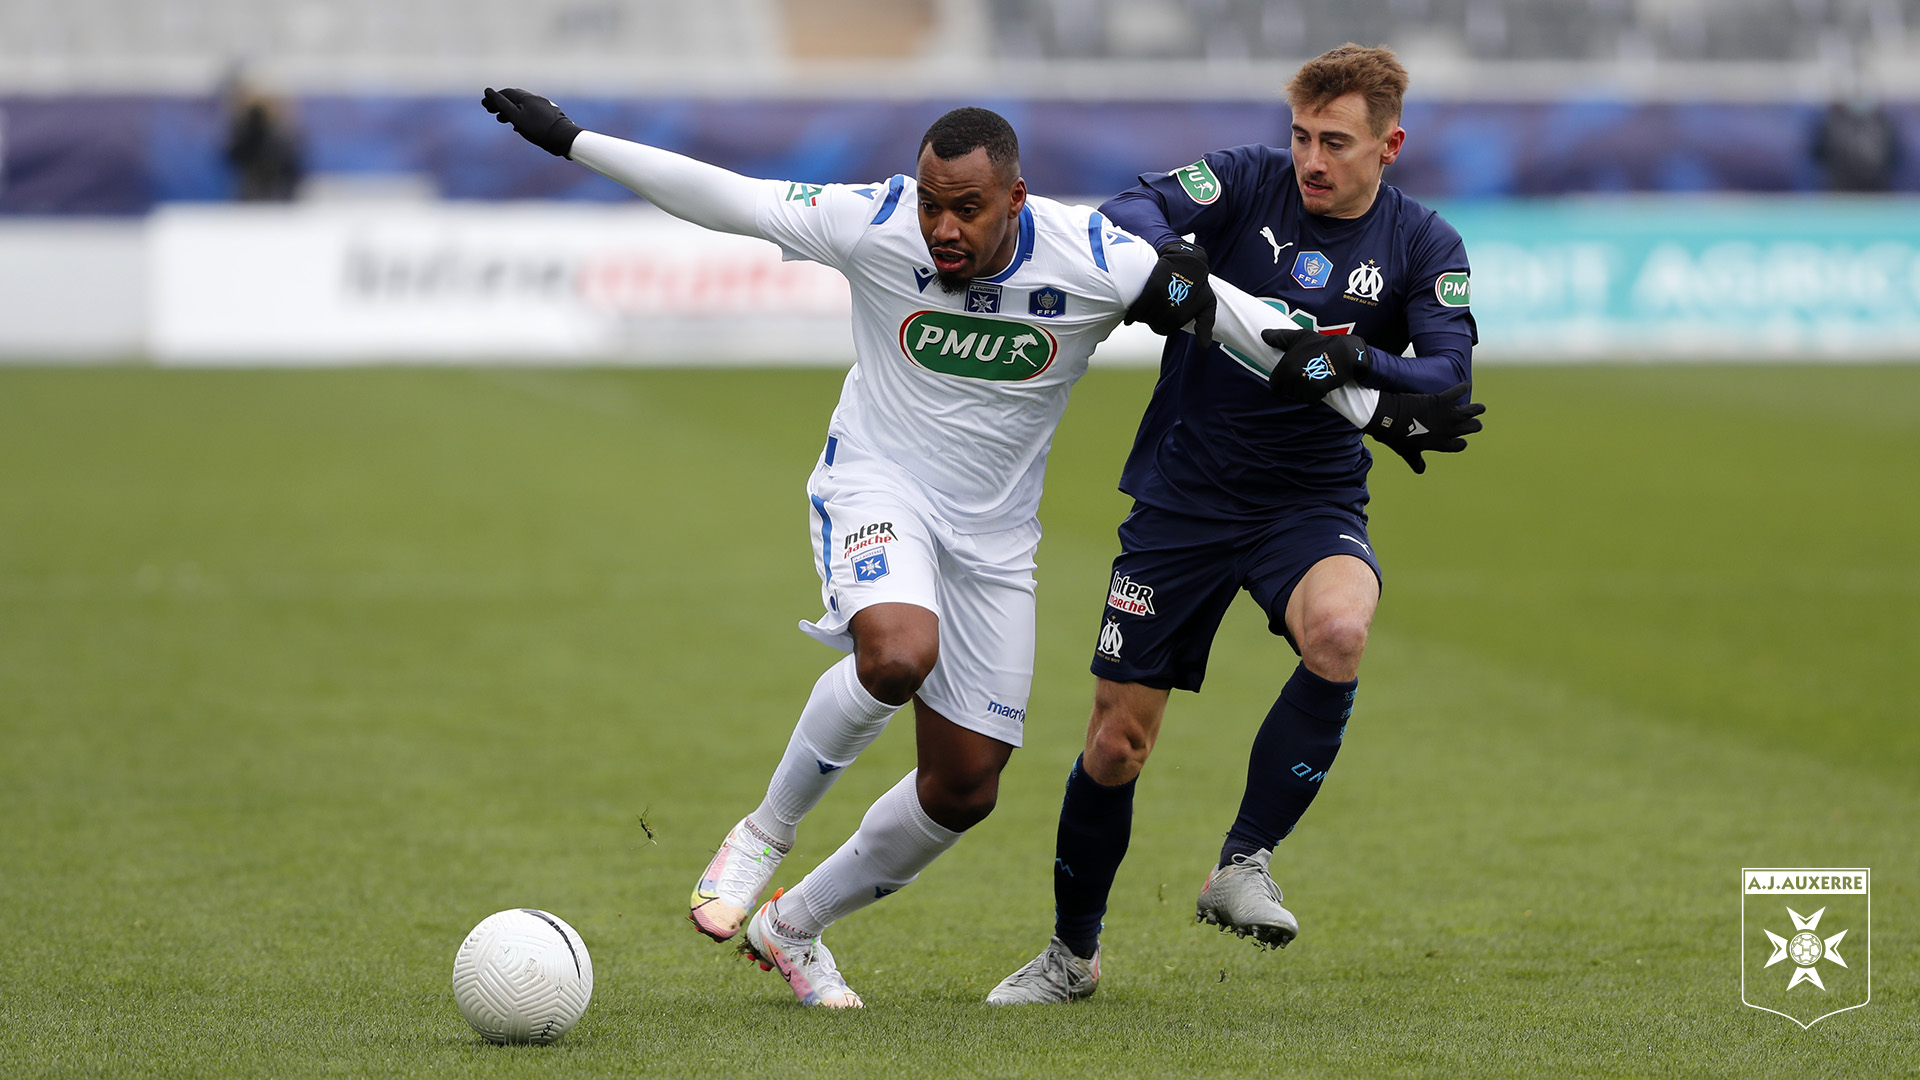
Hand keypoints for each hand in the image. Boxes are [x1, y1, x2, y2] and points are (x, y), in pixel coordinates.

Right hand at [482, 87, 582, 157]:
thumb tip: (488, 91)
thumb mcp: (516, 117)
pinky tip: (519, 126)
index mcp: (526, 98)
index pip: (505, 93)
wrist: (564, 138)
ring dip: (511, 111)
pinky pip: (531, 114)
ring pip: (523, 106)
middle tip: (491, 111)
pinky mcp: (549, 116)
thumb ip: (501, 105)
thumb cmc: (538, 129)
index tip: (485, 105)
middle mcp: (535, 99)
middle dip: (501, 104)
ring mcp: (543, 107)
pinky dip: (521, 117)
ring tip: (502, 119)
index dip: (494, 98)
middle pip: (514, 98)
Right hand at [1125, 240, 1216, 353]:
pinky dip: (1131, 315)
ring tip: (1146, 307)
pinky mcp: (1151, 290)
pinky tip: (1130, 318)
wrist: (1188, 262)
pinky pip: (1137, 310)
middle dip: (1151, 319)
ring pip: (1143, 318)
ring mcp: (1161, 300)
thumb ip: (1205, 327)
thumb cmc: (1198, 285)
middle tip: (1154, 308)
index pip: (1163, 331)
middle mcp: (1171, 311)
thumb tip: (1204, 348)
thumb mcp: (1208, 305)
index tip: (1161, 316)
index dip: (1160, 325)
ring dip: (1142, 316)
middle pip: (1152, 325)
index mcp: (1182, 318)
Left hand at [1261, 326, 1372, 401]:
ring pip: (1299, 397)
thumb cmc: (1320, 343)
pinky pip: (1311, 400)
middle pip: (1288, 392)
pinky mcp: (1316, 392)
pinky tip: (1321, 386)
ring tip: (1314, 379)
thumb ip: (1279, 338)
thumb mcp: (1298, 337)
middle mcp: (1292, 377)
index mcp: (1284, 366)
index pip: (1275, 385)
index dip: (1282, 383)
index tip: (1292, 378)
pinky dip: (1316, 396)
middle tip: (1306, 376)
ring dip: (1305, 392)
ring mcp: (1303, 385)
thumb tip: (1263, 334)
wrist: (1344, 352)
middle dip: (1295, 387)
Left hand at [1362, 382, 1484, 473]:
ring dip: (1477, 409)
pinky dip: (1463, 388)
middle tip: (1476, 423)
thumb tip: (1420, 471)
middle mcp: (1447, 430)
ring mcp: (1445, 415)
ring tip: (1481, 408)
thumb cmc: (1396, 437)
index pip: (1459, 446)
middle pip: (1470, 428)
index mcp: (1440, 443)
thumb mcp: (1407, 452)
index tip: (1462, 441)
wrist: (1389, 419)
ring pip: (1470, 411)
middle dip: (1474, 426)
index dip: (1461, 443)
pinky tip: (1467, 385)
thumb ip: (1416, 461)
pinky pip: (1457, 393)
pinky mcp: (1440, 401)